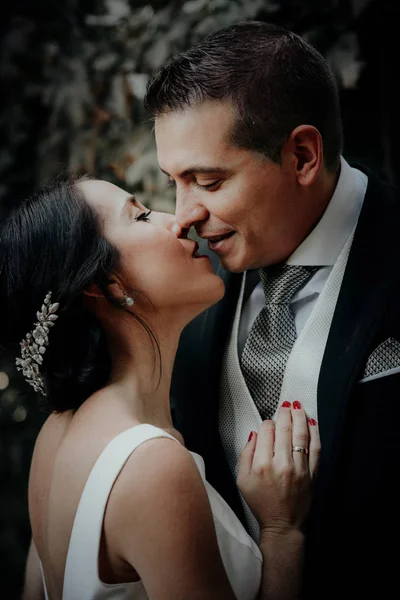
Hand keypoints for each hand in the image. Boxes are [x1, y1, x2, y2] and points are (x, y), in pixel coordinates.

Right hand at [237, 401, 319, 533]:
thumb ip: (245, 454)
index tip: (267, 424)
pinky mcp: (312, 473)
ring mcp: (299, 468)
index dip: (267, 423)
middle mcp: (281, 464)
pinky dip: (314, 433)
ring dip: (300, 417)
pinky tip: (311, 422)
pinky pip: (316, 448)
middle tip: (285, 405)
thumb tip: (255, 434)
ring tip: (298, 406)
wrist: (283, 524)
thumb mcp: (241, 480)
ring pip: (301, 435)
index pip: (266, 432)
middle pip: (285, 429)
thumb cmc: (261, 502)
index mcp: (262, 465)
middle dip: (285, 413)